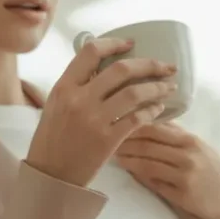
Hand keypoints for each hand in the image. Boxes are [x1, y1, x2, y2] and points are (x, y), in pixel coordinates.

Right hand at [26, 37, 177, 187]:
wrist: (51, 174)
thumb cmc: (53, 138)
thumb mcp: (56, 104)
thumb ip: (77, 85)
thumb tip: (103, 67)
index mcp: (64, 87)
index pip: (91, 52)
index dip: (114, 44)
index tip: (132, 44)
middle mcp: (79, 99)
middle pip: (121, 70)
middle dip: (150, 65)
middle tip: (167, 66)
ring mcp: (94, 119)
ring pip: (134, 93)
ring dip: (157, 88)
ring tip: (169, 87)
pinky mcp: (108, 140)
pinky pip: (137, 118)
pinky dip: (152, 111)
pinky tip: (158, 108)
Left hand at [114, 121, 219, 218]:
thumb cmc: (212, 169)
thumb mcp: (198, 146)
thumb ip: (174, 134)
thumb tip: (147, 118)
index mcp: (190, 140)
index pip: (154, 126)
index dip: (130, 122)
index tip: (112, 119)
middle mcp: (188, 154)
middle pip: (147, 143)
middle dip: (122, 138)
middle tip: (102, 135)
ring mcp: (184, 175)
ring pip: (147, 162)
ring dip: (125, 156)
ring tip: (109, 152)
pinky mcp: (182, 194)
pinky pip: (154, 181)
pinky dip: (137, 174)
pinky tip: (126, 168)